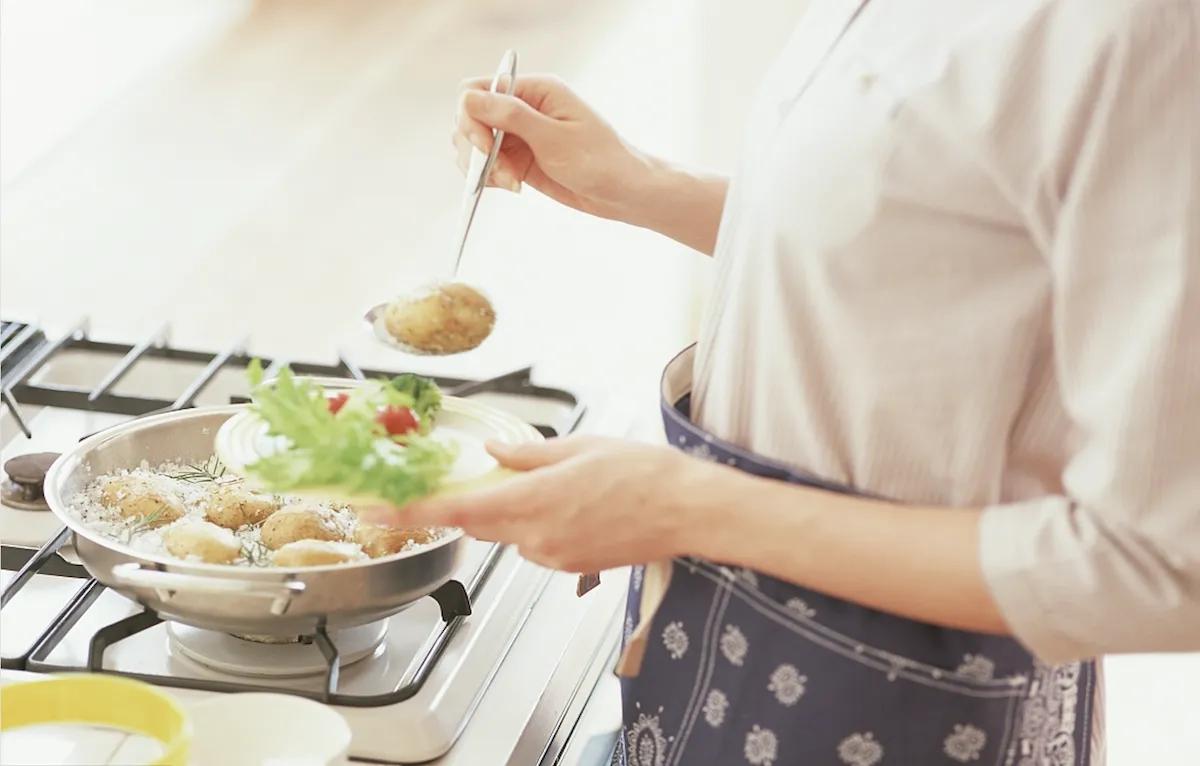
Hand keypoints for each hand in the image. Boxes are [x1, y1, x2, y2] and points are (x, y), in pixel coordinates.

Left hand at [373, 435, 715, 571]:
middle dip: (469, 502)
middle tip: (475, 477)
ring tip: (562, 485)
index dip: (408, 514)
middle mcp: (534, 536)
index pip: (454, 510)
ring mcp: (551, 557)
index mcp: (531, 500)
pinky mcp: (569, 566)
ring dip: (513, 510)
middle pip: (477, 522)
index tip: (373, 513)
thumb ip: (527, 455)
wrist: (687, 510)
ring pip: (509, 533)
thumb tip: (493, 451)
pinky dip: (539, 525)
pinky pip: (535, 544)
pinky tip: (576, 506)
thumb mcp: (580, 447)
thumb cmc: (642, 473)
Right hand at [452, 75, 652, 221]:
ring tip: (511, 183)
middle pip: (471, 118)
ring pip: (474, 143)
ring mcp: (519, 134)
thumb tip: (468, 98)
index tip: (486, 147)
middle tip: (501, 172)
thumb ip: (511, 116)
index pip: (477, 90)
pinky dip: (490, 177)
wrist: (624, 193)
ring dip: (483, 166)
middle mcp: (523, 108)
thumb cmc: (600, 161)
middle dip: (476, 148)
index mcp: (535, 90)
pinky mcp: (519, 158)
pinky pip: (487, 164)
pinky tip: (512, 186)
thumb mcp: (554, 138)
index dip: (472, 118)